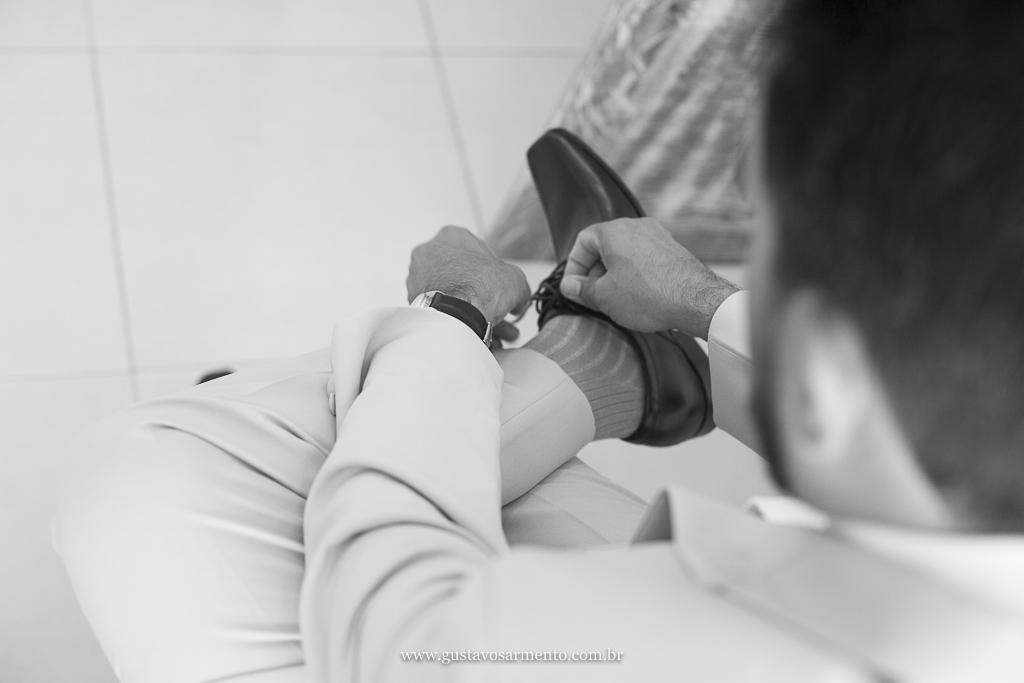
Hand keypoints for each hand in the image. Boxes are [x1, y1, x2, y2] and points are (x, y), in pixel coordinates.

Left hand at [407, 226, 531, 337]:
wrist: (456, 314)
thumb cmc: (479, 287)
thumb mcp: (514, 279)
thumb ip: (518, 286)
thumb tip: (519, 300)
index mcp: (450, 236)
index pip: (477, 251)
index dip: (494, 271)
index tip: (502, 285)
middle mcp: (429, 254)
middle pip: (463, 276)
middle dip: (484, 296)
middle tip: (499, 309)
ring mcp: (418, 279)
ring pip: (454, 296)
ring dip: (475, 312)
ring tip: (496, 331)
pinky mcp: (415, 302)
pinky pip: (443, 311)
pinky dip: (460, 321)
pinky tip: (479, 334)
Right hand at [560, 218, 740, 338]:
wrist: (695, 300)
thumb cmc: (648, 295)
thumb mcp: (605, 297)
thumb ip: (582, 289)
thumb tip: (569, 286)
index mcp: (614, 231)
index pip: (583, 241)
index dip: (573, 266)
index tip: (573, 287)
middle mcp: (636, 227)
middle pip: (604, 246)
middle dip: (594, 272)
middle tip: (590, 297)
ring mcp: (657, 236)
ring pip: (625, 253)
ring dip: (614, 274)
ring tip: (613, 299)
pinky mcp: (673, 249)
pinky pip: (644, 258)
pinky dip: (634, 274)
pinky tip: (636, 296)